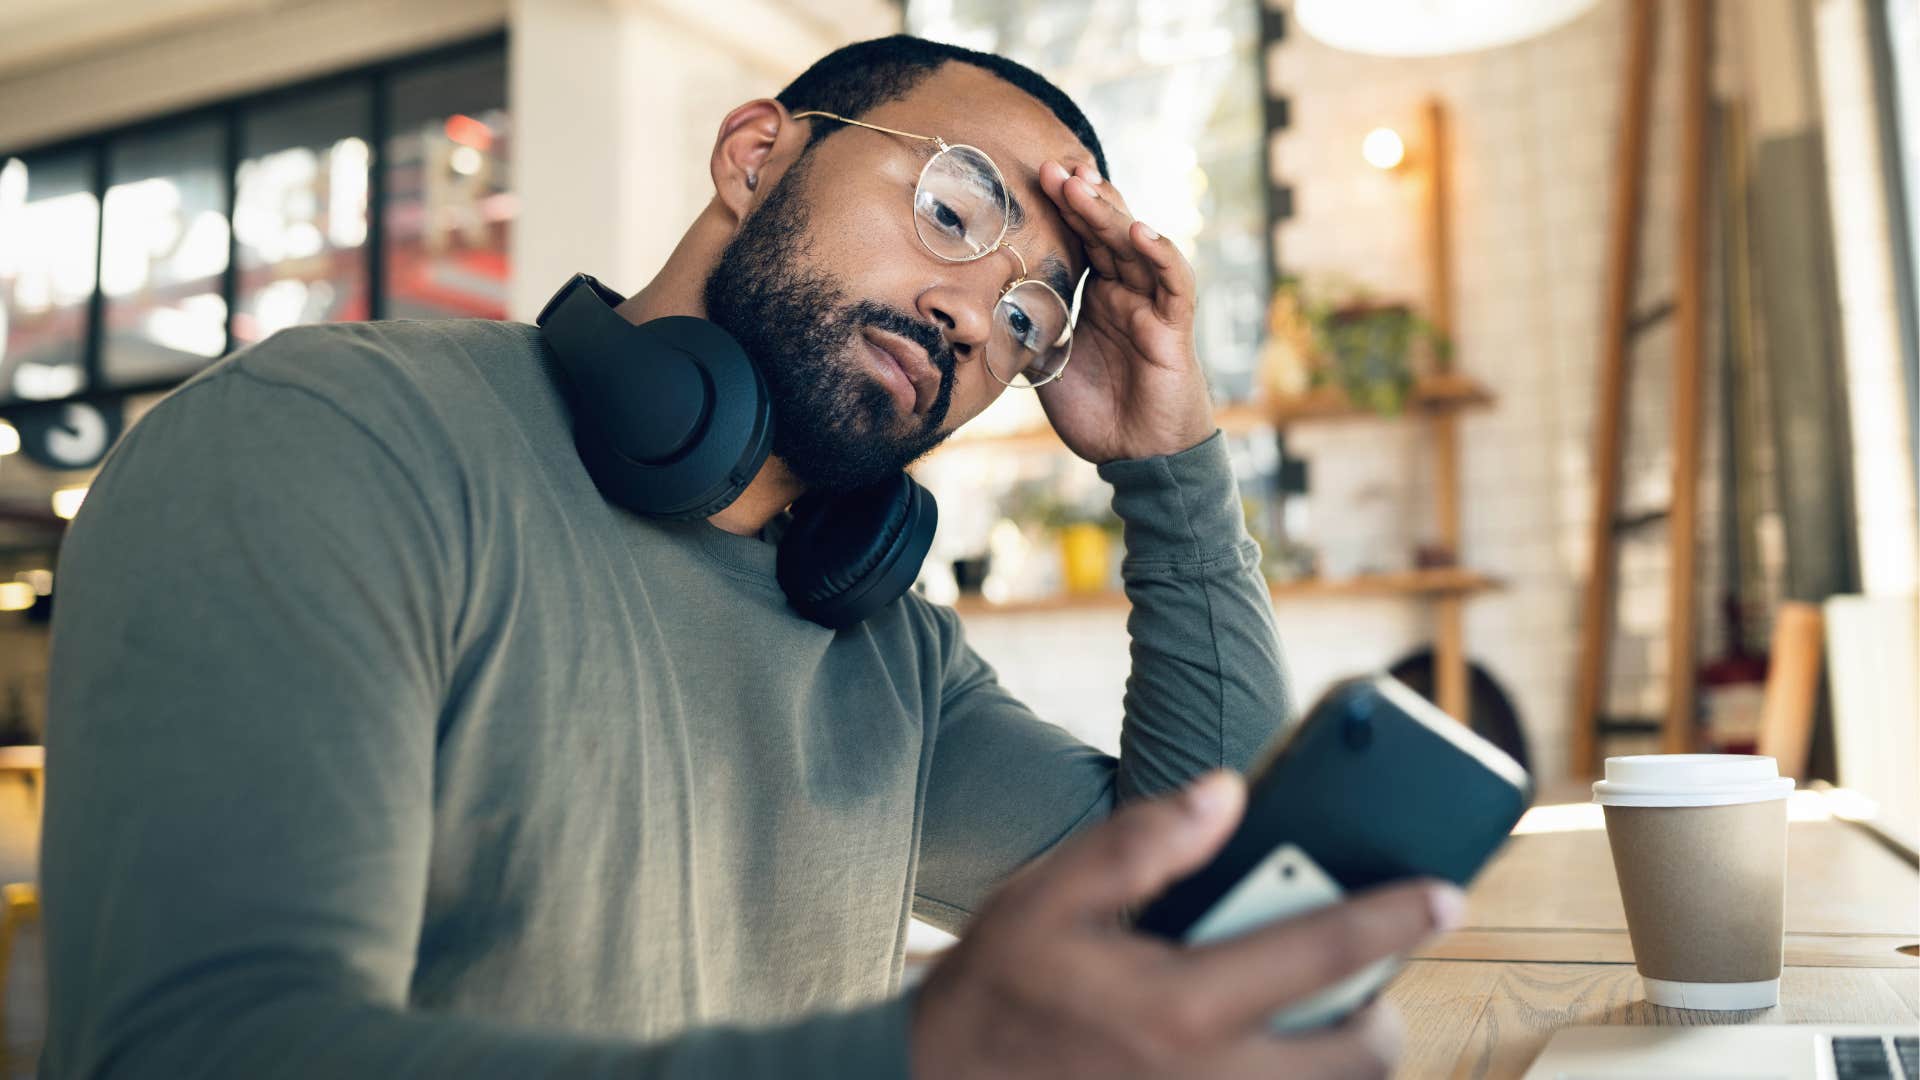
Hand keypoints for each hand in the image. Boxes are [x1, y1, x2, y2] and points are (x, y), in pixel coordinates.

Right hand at [910, 771, 1463, 1078]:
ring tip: (1319, 1018)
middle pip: (1359, 1057)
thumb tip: (1227, 792)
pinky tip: (1263, 1047)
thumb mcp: (1048, 896)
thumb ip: (1142, 842)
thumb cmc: (999, 986)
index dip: (1394, 917)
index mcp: (1183, 1004)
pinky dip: (1294, 1077)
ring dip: (1342, 1057)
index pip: (1322, 950)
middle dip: (1383, 1013)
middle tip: (1365, 981)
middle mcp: (1212, 1075)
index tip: (1446, 893)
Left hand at [1033, 161, 1215, 464]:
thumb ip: (1025, 334)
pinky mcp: (1174, 326)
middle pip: (1107, 231)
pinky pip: (1173, 280)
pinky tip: (1137, 230)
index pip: (1082, 240)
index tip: (1033, 179)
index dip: (1063, 209)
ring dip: (1111, 213)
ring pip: (1136, 245)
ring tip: (1084, 184)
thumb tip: (980, 313)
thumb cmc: (1099, 413)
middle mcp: (1128, 292)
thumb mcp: (1048, 368)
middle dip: (1080, 197)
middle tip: (1051, 166)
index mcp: (1100, 296)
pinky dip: (1158, 252)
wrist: (1138, 456)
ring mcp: (1153, 304)